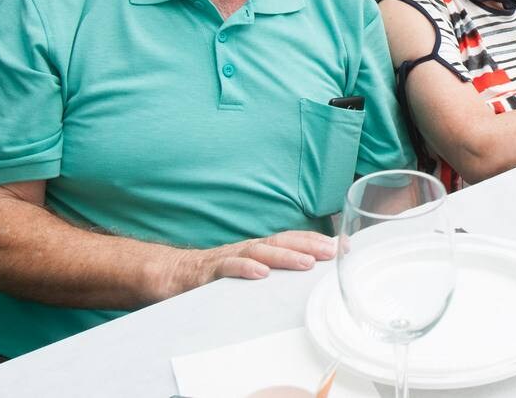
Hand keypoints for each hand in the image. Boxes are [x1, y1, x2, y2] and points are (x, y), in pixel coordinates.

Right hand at [171, 230, 336, 297]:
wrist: (172, 274)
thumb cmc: (216, 273)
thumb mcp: (250, 270)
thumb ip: (273, 271)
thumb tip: (307, 275)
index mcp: (259, 248)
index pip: (292, 239)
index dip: (317, 241)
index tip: (343, 246)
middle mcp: (248, 248)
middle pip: (282, 241)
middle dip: (309, 245)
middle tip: (332, 252)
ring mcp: (229, 257)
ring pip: (260, 252)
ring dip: (285, 256)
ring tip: (306, 263)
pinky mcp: (209, 272)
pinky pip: (228, 268)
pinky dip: (245, 268)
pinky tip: (260, 273)